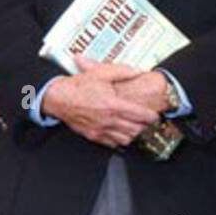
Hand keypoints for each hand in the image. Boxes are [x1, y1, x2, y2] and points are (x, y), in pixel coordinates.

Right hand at [41, 56, 160, 147]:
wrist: (59, 98)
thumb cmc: (78, 86)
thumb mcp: (101, 72)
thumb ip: (123, 71)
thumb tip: (139, 71)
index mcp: (113, 105)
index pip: (140, 115)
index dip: (152, 117)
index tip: (156, 115)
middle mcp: (109, 120)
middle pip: (136, 129)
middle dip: (145, 126)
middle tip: (149, 122)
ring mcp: (101, 130)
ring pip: (126, 139)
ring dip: (134, 134)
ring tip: (137, 127)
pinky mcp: (94, 136)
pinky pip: (113, 143)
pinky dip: (120, 140)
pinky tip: (122, 133)